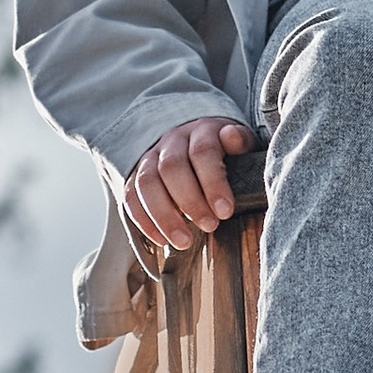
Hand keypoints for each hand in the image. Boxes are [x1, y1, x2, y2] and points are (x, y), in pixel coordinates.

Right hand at [124, 116, 250, 253]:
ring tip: (184, 241)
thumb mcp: (241, 144)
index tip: (225, 211)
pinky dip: (144, 221)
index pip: (202, 151)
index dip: (213, 182)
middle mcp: (172, 140)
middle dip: (190, 201)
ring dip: (163, 216)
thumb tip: (232, 137)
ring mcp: (150, 157)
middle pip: (172, 167)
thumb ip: (240, 142)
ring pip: (147, 183)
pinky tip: (161, 240)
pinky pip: (131, 196)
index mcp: (201, 130)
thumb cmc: (225, 151)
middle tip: (209, 226)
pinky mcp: (135, 175)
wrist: (197, 142)